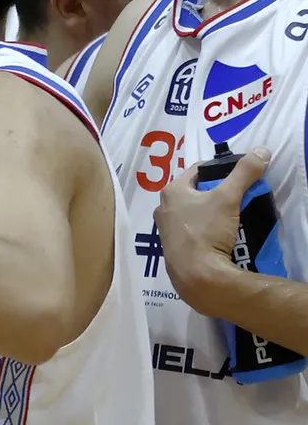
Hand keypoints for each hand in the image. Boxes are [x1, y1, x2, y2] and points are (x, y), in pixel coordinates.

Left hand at [156, 149, 269, 310]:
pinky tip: (219, 237)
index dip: (218, 170)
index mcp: (171, 190)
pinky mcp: (172, 248)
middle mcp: (163, 207)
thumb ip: (244, 173)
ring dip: (210, 212)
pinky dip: (205, 230)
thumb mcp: (228, 198)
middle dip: (215, 193)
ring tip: (231, 217)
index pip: (197, 171)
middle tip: (237, 197)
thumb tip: (261, 151)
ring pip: (192, 213)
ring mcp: (165, 229)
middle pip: (194, 192)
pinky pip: (192, 231)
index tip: (236, 175)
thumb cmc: (207, 230)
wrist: (196, 274)